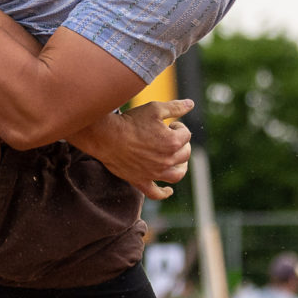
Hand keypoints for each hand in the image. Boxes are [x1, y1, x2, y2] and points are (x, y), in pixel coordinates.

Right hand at [73, 99, 192, 200]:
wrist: (106, 136)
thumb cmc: (130, 121)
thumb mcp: (155, 109)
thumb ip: (175, 107)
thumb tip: (191, 103)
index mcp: (173, 142)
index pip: (186, 135)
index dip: (178, 127)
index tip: (168, 123)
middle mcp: (167, 160)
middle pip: (185, 154)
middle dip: (181, 143)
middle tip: (169, 136)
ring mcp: (154, 173)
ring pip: (177, 175)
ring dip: (181, 167)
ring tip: (178, 160)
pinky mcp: (141, 181)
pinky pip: (156, 193)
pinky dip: (164, 193)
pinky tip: (169, 191)